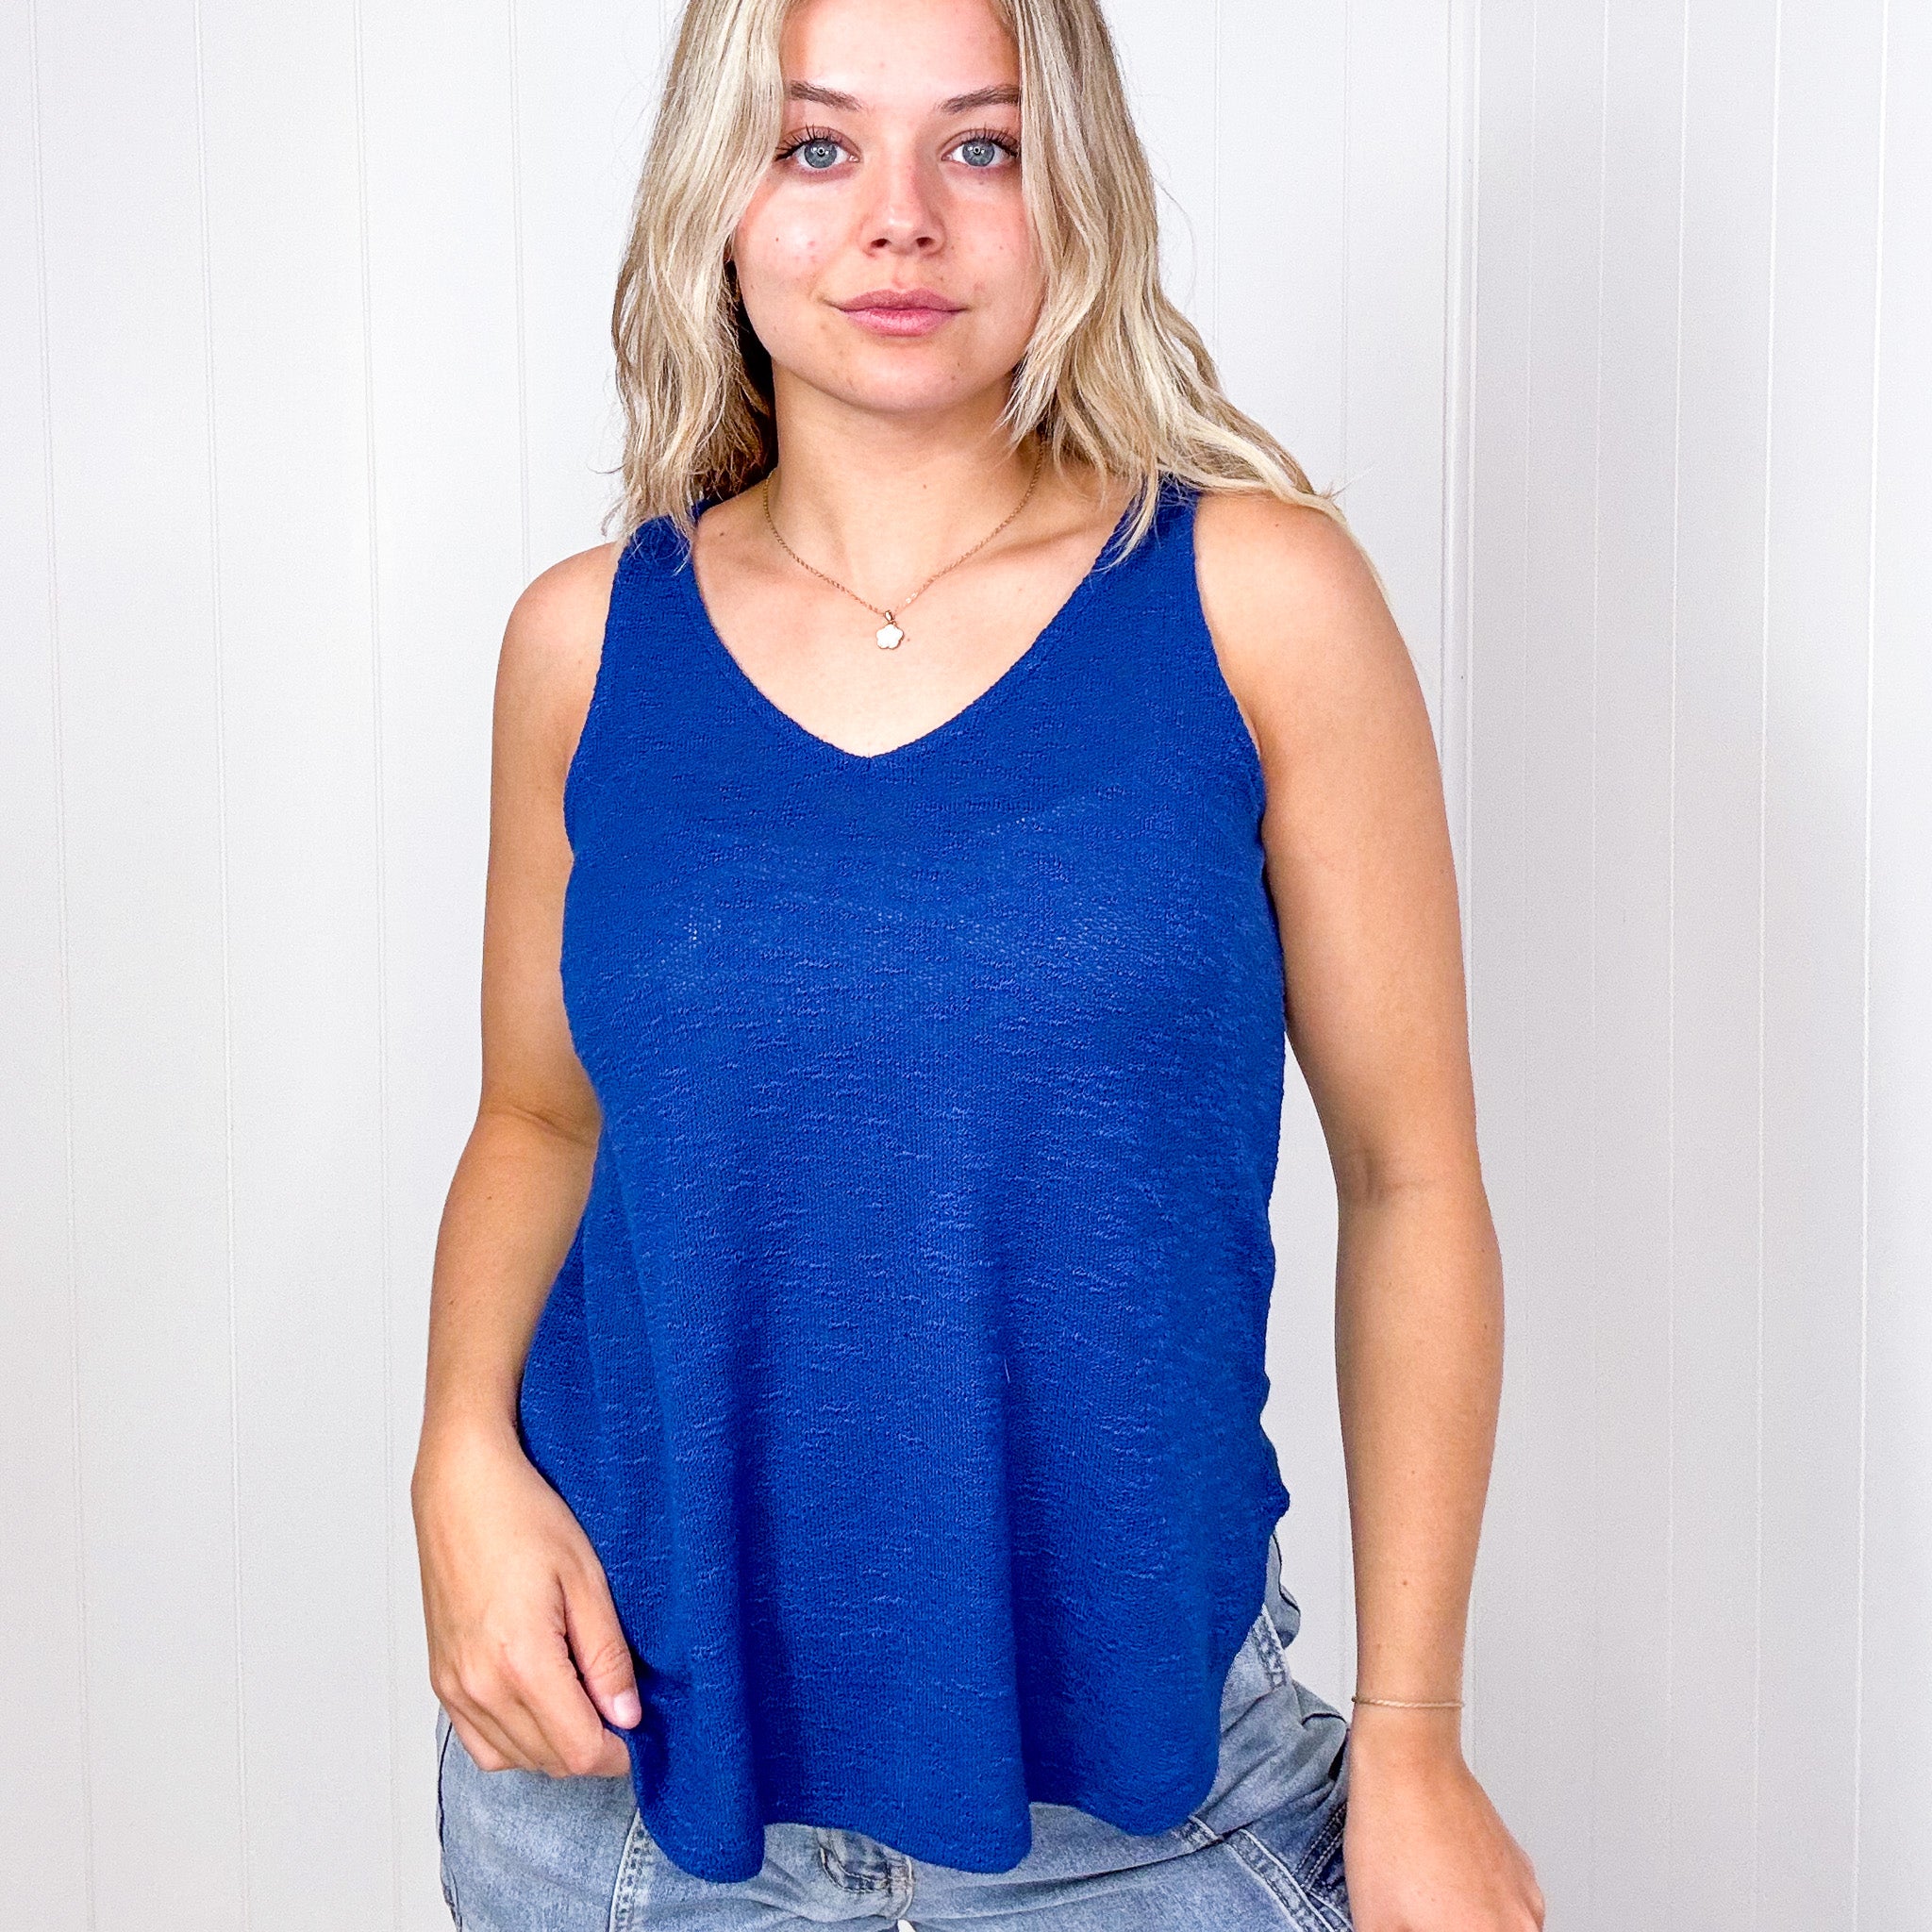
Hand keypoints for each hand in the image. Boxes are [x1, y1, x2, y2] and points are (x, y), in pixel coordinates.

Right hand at [412, 1416, 638, 1778]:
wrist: (461, 1487)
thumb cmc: (522, 1516)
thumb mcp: (586, 1578)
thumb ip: (607, 1655)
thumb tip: (625, 1715)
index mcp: (520, 1661)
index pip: (578, 1751)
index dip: (617, 1753)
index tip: (638, 1731)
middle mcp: (478, 1685)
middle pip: (548, 1761)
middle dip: (591, 1749)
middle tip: (618, 1711)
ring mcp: (453, 1685)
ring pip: (513, 1758)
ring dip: (554, 1748)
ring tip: (583, 1701)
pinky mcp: (441, 1678)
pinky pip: (479, 1741)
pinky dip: (514, 1741)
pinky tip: (541, 1705)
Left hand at [1342, 1708, 1544, 1930]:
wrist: (1409, 1759)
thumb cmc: (1392, 1831)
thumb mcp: (1375, 1920)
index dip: (1429, 1931)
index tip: (1414, 1925)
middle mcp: (1520, 1925)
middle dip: (1452, 1929)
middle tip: (1420, 1917)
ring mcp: (1526, 1896)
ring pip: (1502, 1931)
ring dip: (1471, 1926)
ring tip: (1427, 1905)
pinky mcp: (1521, 1869)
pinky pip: (1507, 1908)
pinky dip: (1481, 1909)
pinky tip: (1441, 1887)